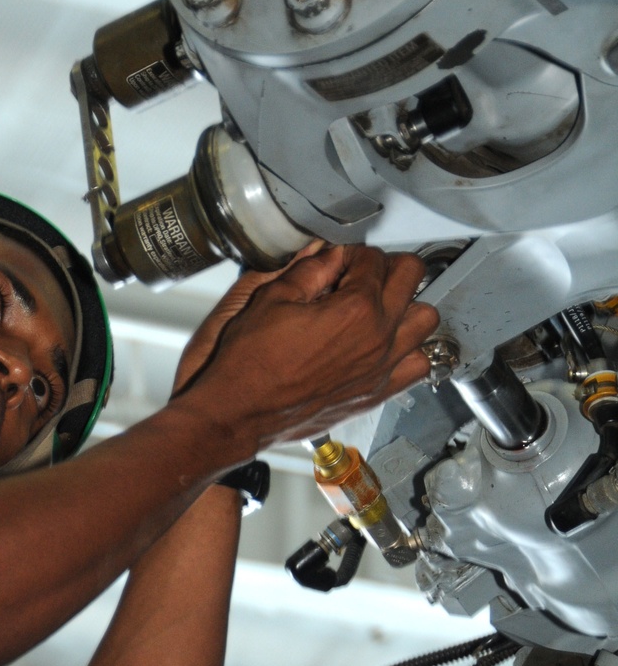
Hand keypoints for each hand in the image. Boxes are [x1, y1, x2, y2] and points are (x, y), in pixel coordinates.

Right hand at [178, 244, 438, 458]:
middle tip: (363, 275)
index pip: (373, 259)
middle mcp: (378, 337)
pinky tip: (385, 346)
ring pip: (426, 320)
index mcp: (355, 308)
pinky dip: (409, 351)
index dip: (352, 253)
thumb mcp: (272, 298)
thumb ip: (310, 270)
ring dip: (407, 306)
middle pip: (412, 278)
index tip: (337, 262)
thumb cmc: (250, 361)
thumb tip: (330, 255)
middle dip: (388, 267)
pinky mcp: (376, 393)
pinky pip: (418, 366)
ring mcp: (382, 368)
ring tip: (380, 308)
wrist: (240, 412)